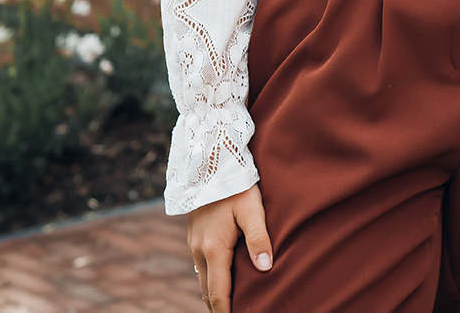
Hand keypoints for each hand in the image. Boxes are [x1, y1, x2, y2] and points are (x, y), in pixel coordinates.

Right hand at [188, 184, 272, 310]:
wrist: (211, 162)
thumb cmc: (236, 185)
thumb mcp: (252, 209)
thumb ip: (259, 238)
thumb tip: (265, 268)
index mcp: (214, 248)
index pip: (219, 292)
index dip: (226, 311)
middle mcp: (199, 249)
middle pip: (207, 290)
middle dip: (218, 306)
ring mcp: (194, 242)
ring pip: (202, 277)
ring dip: (213, 293)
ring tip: (227, 304)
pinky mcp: (194, 235)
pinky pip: (201, 264)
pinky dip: (209, 278)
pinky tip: (220, 279)